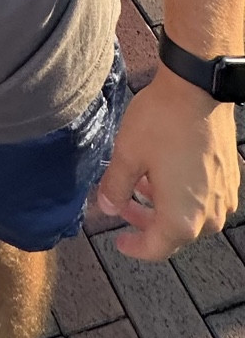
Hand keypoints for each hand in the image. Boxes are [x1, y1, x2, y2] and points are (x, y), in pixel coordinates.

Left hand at [97, 67, 241, 258]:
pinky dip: (182, 193)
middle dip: (145, 221)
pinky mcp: (230, 177)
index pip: (156, 249)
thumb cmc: (162, 121)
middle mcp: (210, 215)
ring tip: (140, 181)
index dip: (134, 247)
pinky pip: (204, 198)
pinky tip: (164, 171)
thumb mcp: (127, 155)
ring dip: (163, 205)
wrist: (198, 88)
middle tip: (122, 204)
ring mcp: (224, 196)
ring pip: (190, 215)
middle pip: (174, 233)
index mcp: (183, 219)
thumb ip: (115, 188)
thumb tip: (106, 207)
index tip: (119, 240)